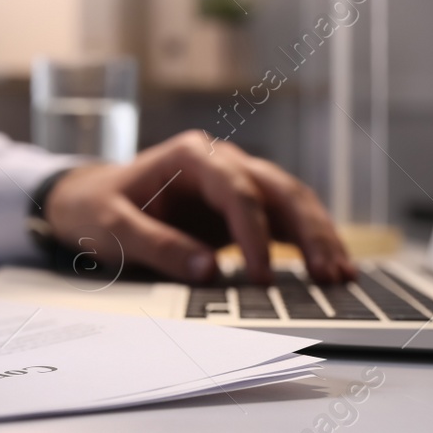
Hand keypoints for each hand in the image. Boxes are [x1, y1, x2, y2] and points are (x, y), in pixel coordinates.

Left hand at [41, 132, 353, 285]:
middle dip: (308, 232)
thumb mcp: (114, 229)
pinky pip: (286, 220)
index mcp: (191, 156)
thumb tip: (207, 271)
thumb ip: (157, 247)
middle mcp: (222, 161)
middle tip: (328, 275)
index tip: (262, 276)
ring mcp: (237, 181)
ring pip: (292, 202)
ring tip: (342, 276)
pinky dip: (310, 243)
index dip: (254, 234)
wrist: (90, 201)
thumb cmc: (99, 209)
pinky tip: (332, 270)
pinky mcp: (244, 207)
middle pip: (279, 191)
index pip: (237, 191)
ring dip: (320, 237)